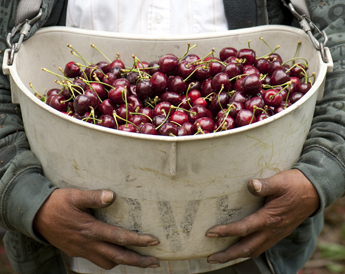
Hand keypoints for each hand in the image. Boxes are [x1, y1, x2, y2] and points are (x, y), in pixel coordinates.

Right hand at [33, 188, 159, 269]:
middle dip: (138, 262)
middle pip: (118, 258)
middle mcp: (88, 244)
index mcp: (90, 230)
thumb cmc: (56, 204)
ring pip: (107, 263)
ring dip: (124, 262)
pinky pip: (97, 261)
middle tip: (155, 262)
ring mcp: (82, 250)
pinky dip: (110, 260)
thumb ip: (93, 197)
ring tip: (138, 259)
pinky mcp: (76, 252)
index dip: (139, 241)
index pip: (120, 238)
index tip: (154, 242)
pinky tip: (115, 253)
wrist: (33, 216)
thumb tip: (112, 195)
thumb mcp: (74, 196)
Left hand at [205, 169, 319, 263]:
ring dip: (236, 255)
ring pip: (254, 251)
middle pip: (246, 248)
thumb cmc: (295, 185)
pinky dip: (248, 251)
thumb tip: (250, 184)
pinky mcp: (278, 233)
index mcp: (270, 218)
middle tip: (210, 258)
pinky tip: (240, 249)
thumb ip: (265, 185)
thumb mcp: (280, 181)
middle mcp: (272, 230)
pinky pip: (261, 248)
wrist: (315, 192)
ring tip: (221, 257)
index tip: (210, 232)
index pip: (244, 228)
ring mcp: (276, 234)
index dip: (226, 231)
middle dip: (227, 255)